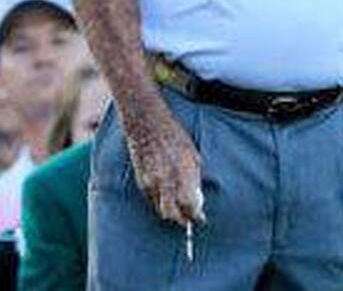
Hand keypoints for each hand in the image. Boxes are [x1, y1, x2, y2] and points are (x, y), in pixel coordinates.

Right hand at [122, 104, 204, 226]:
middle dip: (182, 220)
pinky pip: (151, 200)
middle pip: (172, 214)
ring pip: (160, 209)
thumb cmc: (174, 135)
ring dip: (170, 212)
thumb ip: (194, 178)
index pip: (190, 206)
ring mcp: (150, 182)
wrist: (146, 123)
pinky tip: (167, 197)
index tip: (201, 219)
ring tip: (179, 210)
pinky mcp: (140, 181)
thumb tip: (197, 196)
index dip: (196, 216)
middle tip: (189, 220)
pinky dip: (160, 202)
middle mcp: (165, 182)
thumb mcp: (192, 155)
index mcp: (181, 175)